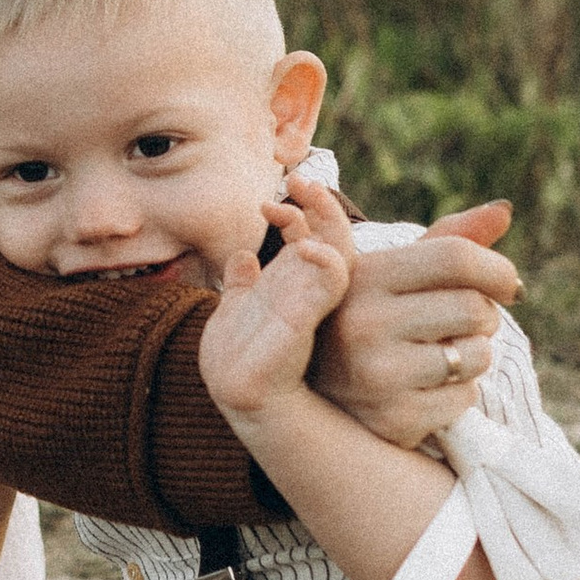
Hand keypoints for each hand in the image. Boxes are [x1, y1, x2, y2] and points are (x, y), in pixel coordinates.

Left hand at [196, 193, 350, 429]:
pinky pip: (329, 288)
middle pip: (335, 239)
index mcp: (302, 284)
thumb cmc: (243, 357)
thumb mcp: (240, 310)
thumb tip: (242, 256)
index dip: (306, 209)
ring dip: (328, 227)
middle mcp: (318, 293)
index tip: (271, 198)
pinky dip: (324, 266)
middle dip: (322, 204)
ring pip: (338, 257)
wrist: (241, 400)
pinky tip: (310, 248)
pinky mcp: (306, 326)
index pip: (319, 236)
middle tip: (298, 180)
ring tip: (306, 198)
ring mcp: (319, 309)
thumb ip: (243, 283)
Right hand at [308, 198, 516, 449]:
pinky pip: (465, 397)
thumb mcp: (392, 273)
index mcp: (362, 276)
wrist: (319, 397)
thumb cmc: (370, 319)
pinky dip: (461, 392)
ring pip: (477, 354)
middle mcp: (363, 324)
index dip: (495, 268)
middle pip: (473, 308)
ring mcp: (376, 375)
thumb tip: (504, 211)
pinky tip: (429, 388)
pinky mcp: (394, 418)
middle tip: (464, 324)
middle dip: (484, 316)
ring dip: (476, 354)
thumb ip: (447, 240)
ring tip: (442, 354)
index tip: (507, 284)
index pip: (453, 257)